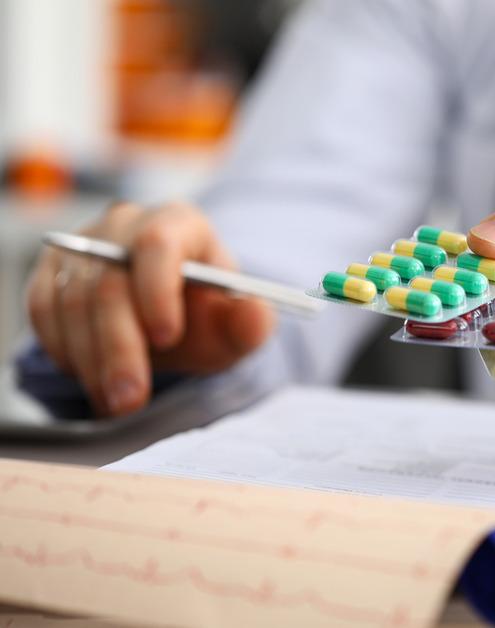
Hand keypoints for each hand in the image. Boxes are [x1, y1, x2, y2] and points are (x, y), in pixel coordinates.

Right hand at [26, 202, 274, 415]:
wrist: (174, 322)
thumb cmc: (207, 318)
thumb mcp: (238, 326)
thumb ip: (252, 322)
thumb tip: (254, 311)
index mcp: (179, 223)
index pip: (157, 243)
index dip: (157, 290)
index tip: (167, 338)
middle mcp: (126, 224)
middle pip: (110, 281)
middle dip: (119, 347)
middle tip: (131, 397)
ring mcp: (84, 246)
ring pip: (72, 302)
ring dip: (91, 360)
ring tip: (118, 400)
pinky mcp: (53, 272)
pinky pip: (45, 311)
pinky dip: (66, 351)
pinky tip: (94, 377)